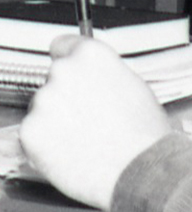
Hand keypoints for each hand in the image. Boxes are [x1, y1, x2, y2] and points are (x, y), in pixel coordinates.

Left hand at [20, 37, 171, 210]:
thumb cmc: (142, 131)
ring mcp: (43, 102)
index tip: (69, 68)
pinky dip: (44, 142)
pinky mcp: (29, 132)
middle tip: (86, 114)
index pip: (63, 44)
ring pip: (42, 108)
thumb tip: (94, 79)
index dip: (68, 58)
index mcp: (91, 55)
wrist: (135, 167)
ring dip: (55, 119)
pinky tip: (69, 149)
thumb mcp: (133, 85)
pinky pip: (32, 133)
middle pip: (53, 79)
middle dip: (66, 95)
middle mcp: (63, 72)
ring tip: (82, 136)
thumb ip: (105, 74)